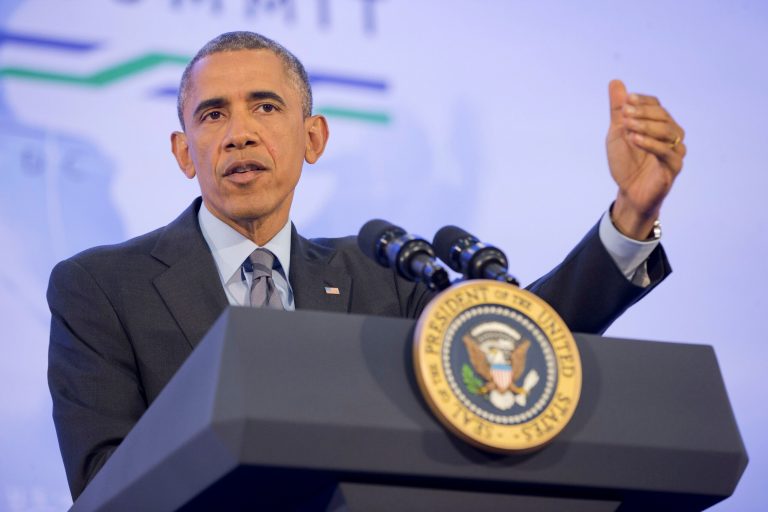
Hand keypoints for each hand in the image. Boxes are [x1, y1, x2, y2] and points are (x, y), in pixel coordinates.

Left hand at [606, 80, 685, 239]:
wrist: (628, 192)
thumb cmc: (625, 163)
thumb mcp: (617, 133)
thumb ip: (618, 110)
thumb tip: (615, 82)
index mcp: (660, 125)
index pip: (657, 106)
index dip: (643, 102)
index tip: (627, 100)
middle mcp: (672, 136)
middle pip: (664, 117)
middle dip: (643, 113)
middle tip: (624, 114)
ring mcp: (675, 151)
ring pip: (668, 132)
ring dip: (646, 126)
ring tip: (627, 127)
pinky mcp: (674, 168)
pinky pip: (667, 152)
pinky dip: (650, 144)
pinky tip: (635, 139)